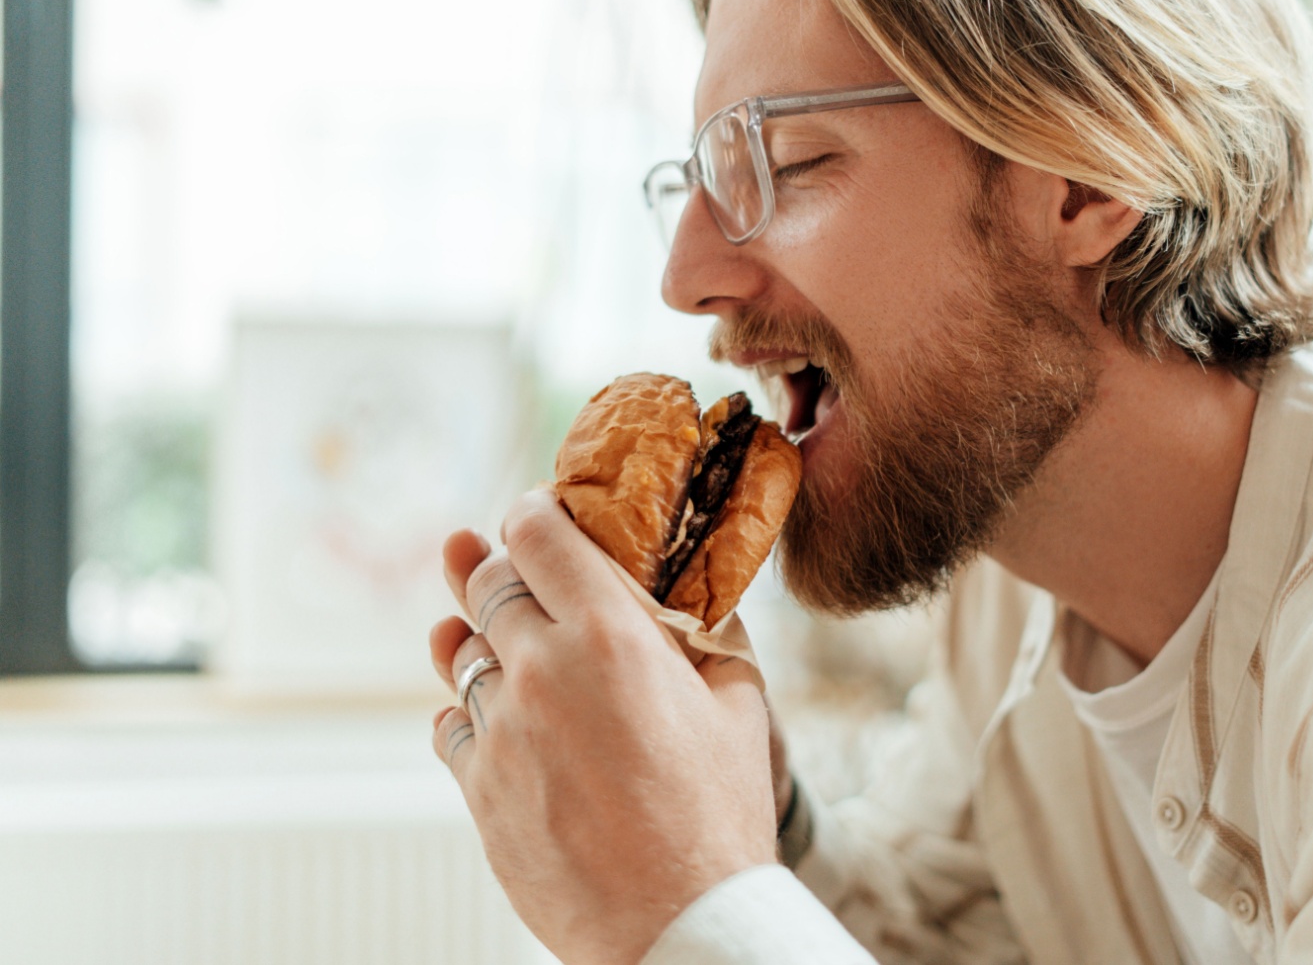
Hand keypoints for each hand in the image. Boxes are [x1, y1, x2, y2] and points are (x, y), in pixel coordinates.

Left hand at [428, 489, 777, 964]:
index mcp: (612, 634)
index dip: (530, 512)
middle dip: (500, 568)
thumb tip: (692, 592)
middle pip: (486, 583)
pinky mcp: (476, 786)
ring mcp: (500, 729)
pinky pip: (451, 724)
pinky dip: (470, 711)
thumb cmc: (718, 816)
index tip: (535, 513)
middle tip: (521, 574)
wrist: (674, 924)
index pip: (536, 533)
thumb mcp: (738, 703)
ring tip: (509, 647)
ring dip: (483, 641)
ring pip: (462, 653)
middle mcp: (543, 668)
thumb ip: (707, 632)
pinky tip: (498, 717)